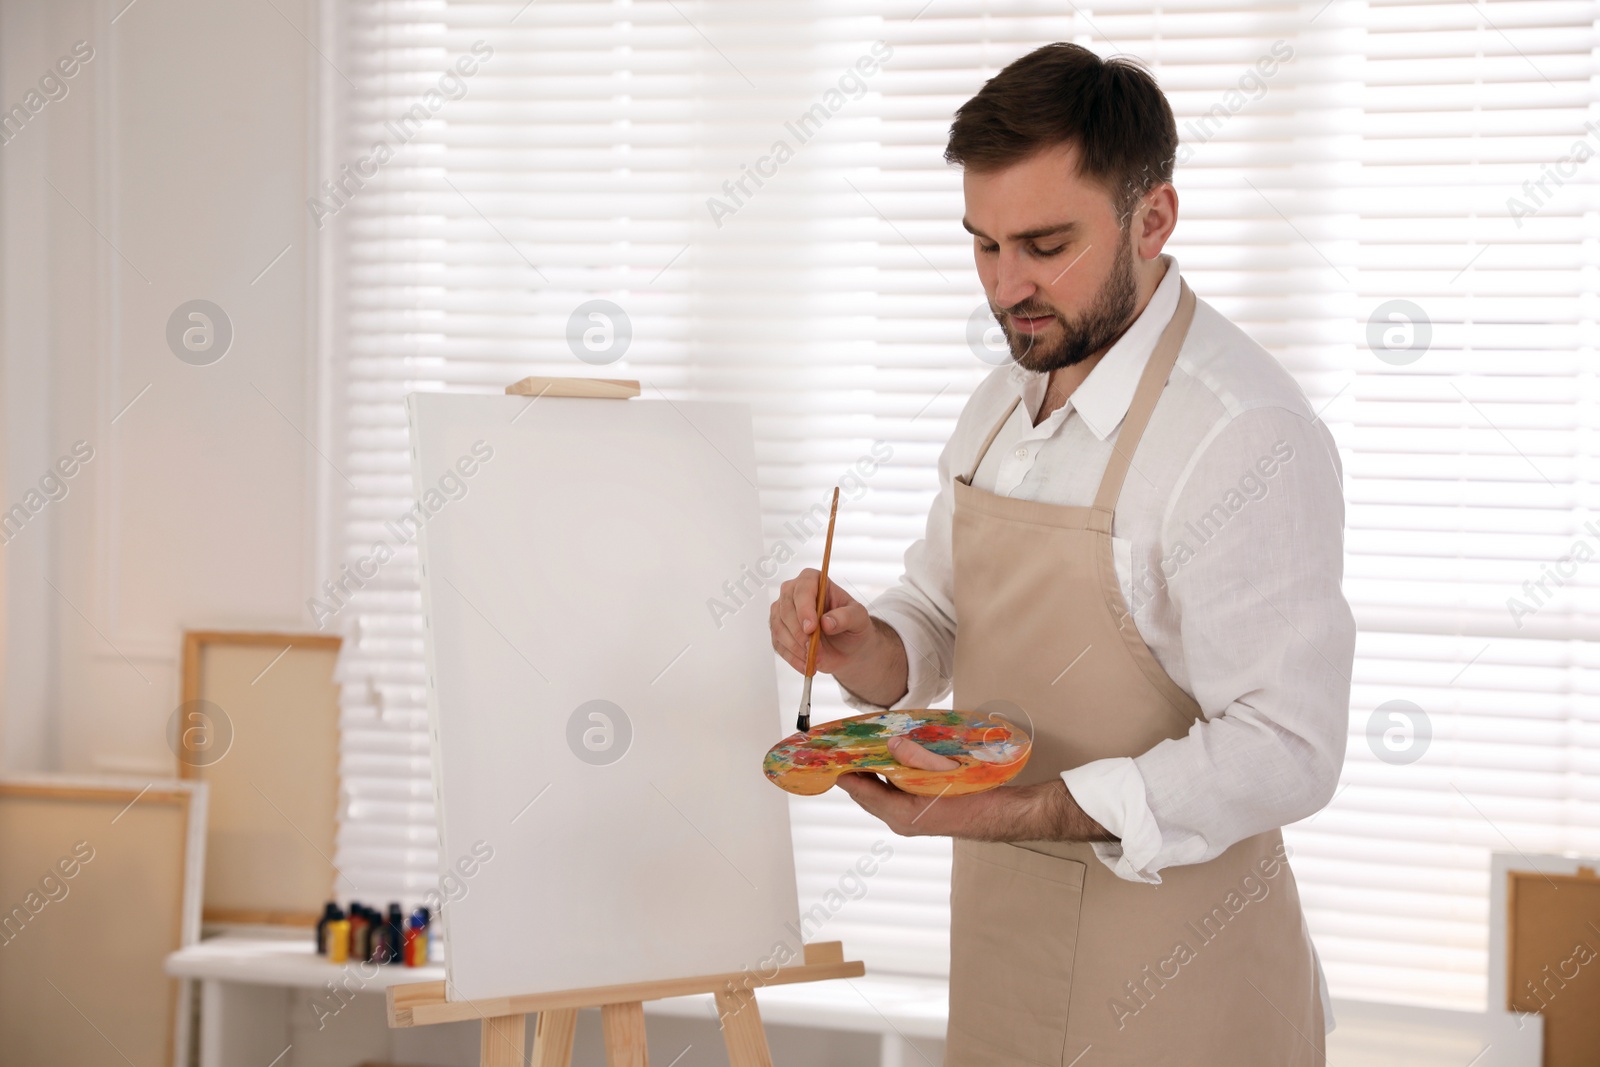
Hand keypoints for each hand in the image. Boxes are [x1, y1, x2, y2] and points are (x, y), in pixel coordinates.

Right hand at [770, 568, 877, 675]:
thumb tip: (827, 622)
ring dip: (795, 647)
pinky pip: (778, 644)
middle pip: (786, 608)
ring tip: (814, 658)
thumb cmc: (853, 625)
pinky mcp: (779, 631)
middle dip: (799, 632)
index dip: (804, 609)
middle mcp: (794, 592)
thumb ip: (846, 617)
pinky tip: (807, 664)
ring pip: (778, 627)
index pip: (803, 589)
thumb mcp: (859, 619)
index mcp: (814, 580)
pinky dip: (792, 658)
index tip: (811, 628)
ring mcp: (783, 611)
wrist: (849, 646)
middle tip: (813, 649)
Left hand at [838, 737, 1113, 842]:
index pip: (859, 790)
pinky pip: (896, 790)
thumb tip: (887, 746)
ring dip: (870, 769)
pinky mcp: (923, 809)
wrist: (1009, 814)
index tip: (827, 751)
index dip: (842, 769)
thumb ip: (911, 761)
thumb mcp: (941, 775)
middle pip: (866, 791)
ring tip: (861, 744)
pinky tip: (890, 754)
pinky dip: (888, 773)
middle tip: (842, 743)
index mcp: (901, 815)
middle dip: (854, 767)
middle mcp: (901, 820)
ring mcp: (912, 817)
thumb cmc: (977, 798)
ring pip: (880, 791)